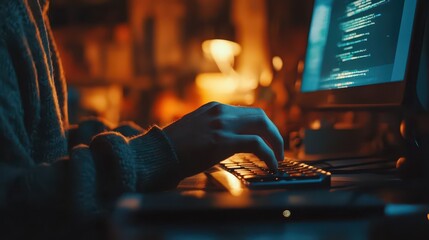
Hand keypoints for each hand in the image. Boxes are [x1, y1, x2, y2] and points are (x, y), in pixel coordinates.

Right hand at [163, 102, 283, 177]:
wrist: (158, 154)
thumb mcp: (195, 131)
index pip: (247, 112)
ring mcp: (221, 124)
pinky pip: (256, 144)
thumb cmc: (173, 148)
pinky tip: (272, 164)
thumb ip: (213, 130)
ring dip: (275, 142)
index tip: (268, 140)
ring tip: (278, 158)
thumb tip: (230, 142)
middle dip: (274, 132)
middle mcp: (220, 111)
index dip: (262, 127)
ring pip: (262, 125)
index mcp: (213, 108)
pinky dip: (269, 153)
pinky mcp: (222, 140)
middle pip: (259, 115)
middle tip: (278, 149)